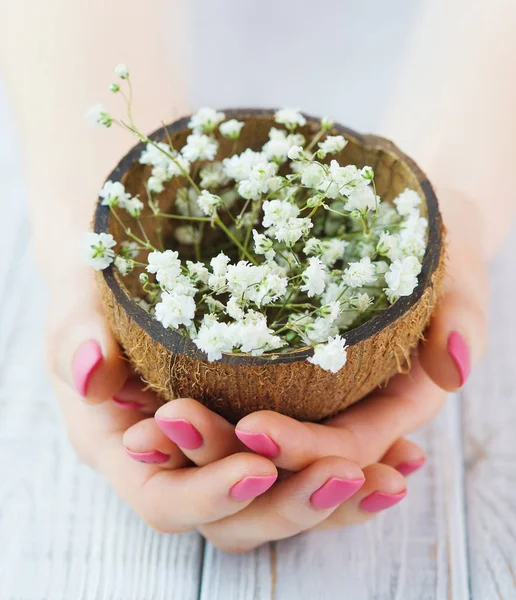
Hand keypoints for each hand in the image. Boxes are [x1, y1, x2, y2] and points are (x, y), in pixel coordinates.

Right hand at [45, 269, 422, 552]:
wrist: (134, 282)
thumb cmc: (100, 296)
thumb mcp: (78, 308)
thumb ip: (74, 336)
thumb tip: (88, 371)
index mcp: (128, 450)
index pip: (166, 500)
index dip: (211, 494)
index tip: (259, 467)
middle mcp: (181, 466)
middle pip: (236, 519)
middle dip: (292, 505)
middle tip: (348, 476)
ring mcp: (223, 455)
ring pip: (281, 501)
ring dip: (338, 497)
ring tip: (395, 477)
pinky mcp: (261, 436)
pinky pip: (307, 468)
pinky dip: (355, 464)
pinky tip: (401, 455)